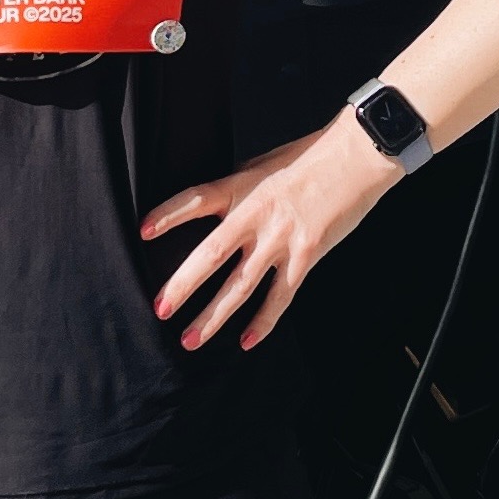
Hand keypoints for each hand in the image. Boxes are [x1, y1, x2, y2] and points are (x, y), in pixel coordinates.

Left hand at [141, 116, 397, 351]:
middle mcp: (254, 215)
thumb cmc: (309, 158)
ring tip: (190, 340)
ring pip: (240, 286)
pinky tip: (246, 341)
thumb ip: (236, 189)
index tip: (143, 231)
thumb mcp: (261, 166)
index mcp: (240, 186)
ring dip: (213, 317)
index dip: (167, 215)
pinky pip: (280, 296)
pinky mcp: (306, 255)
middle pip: (210, 255)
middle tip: (160, 310)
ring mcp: (280, 238)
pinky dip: (263, 321)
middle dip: (182, 286)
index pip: (194, 199)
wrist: (356, 157)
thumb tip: (213, 208)